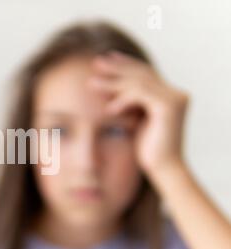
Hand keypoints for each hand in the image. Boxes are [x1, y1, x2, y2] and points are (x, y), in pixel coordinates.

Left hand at [89, 51, 188, 176]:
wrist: (163, 170)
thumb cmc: (148, 152)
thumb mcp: (135, 122)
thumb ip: (128, 105)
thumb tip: (107, 91)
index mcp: (169, 96)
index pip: (146, 73)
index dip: (126, 65)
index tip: (106, 59)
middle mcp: (176, 94)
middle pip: (142, 73)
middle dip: (117, 67)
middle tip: (96, 62)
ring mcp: (175, 99)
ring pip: (138, 82)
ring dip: (112, 83)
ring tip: (91, 83)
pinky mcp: (169, 107)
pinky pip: (139, 95)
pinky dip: (122, 100)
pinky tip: (108, 109)